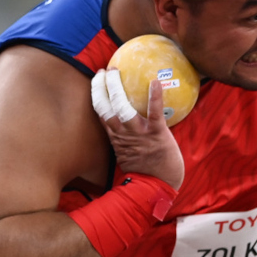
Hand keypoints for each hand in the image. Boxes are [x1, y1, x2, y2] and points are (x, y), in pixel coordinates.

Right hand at [91, 69, 184, 189]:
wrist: (159, 186)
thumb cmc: (147, 170)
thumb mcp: (129, 154)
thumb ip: (125, 139)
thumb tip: (127, 123)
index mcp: (116, 138)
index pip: (101, 113)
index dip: (97, 95)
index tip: (97, 79)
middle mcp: (123, 135)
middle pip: (105, 109)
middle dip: (101, 88)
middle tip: (103, 71)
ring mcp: (139, 134)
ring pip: (122, 109)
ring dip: (117, 89)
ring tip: (116, 72)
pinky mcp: (157, 134)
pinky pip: (155, 112)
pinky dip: (154, 96)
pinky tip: (155, 81)